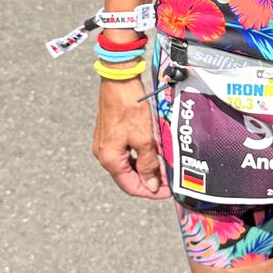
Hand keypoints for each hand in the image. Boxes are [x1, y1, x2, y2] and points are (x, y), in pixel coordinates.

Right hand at [93, 77, 170, 198]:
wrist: (119, 81)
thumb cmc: (130, 107)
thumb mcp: (144, 139)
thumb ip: (148, 165)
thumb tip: (151, 186)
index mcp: (110, 159)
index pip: (131, 186)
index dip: (150, 191)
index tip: (167, 191)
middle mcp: (104, 154)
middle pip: (128, 177)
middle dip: (149, 180)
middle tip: (169, 179)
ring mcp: (105, 144)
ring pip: (127, 165)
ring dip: (145, 168)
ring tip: (164, 167)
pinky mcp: (109, 135)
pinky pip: (125, 153)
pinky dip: (139, 156)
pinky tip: (153, 153)